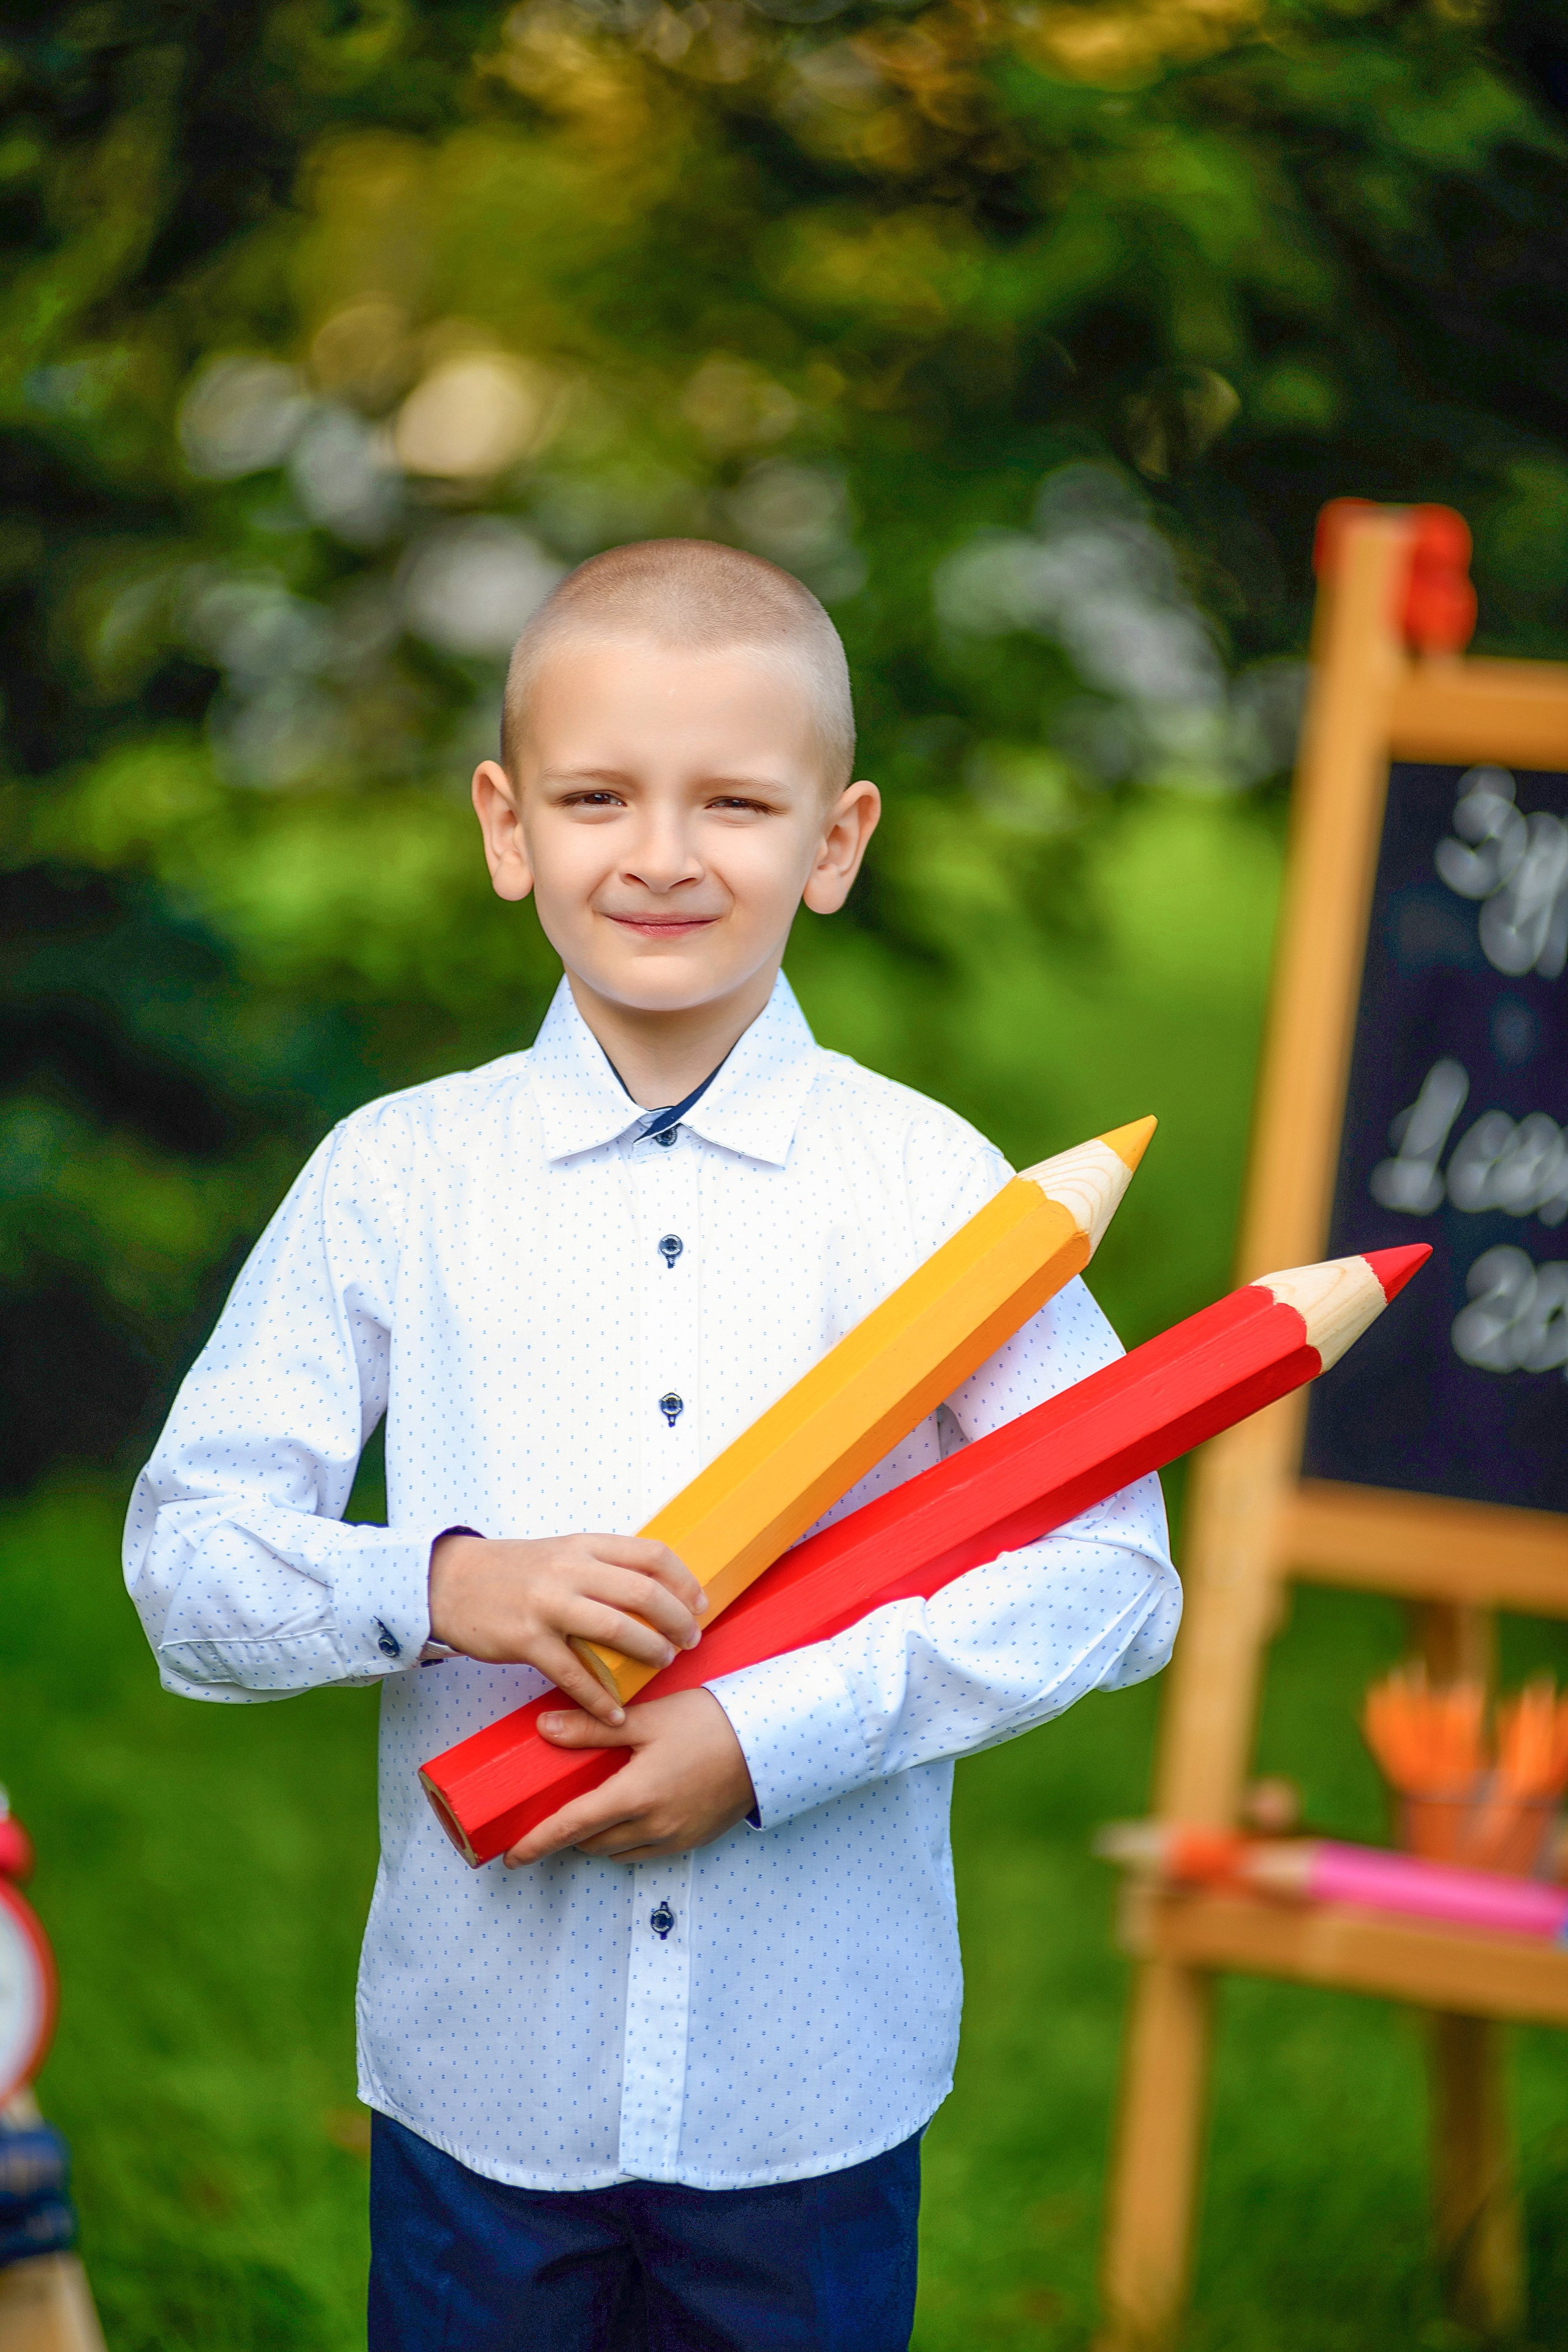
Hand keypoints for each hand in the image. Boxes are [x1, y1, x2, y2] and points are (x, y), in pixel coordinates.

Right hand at [428, 1532, 705, 1724]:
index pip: (651, 1554)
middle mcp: (570, 1570)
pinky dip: (599, 1698)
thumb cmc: (514, 1571)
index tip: (699, 1604)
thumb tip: (654, 1589)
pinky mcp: (526, 1639)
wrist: (450, 1582)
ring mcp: (547, 1605)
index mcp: (584, 1546)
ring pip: (615, 1629)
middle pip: (642, 1592)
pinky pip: (573, 1674)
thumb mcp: (561, 1554)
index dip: (684, 1581)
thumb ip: (602, 1566)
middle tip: (689, 1640)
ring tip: (663, 1663)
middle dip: (676, 1620)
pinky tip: (614, 1713)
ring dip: (648, 1650)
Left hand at [504, 1690, 756, 1864]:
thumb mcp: (647, 1719)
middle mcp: (653, 1826)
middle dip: (569, 1835)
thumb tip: (544, 1728)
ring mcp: (675, 1838)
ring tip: (591, 1811)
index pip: (571, 1827)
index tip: (512, 1857)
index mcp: (635, 1796)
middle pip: (592, 1843)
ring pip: (618, 1851)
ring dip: (598, 1838)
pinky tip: (629, 1816)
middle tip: (553, 1817)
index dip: (537, 1843)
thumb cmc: (708, 1723)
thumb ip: (591, 1727)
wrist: (769, 1740)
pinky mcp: (694, 1840)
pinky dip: (628, 1841)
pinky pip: (647, 1851)